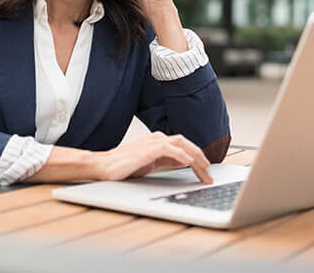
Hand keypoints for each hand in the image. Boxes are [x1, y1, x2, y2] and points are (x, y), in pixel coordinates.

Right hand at [95, 132, 212, 183]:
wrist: (103, 166)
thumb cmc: (124, 166)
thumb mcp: (150, 164)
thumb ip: (167, 161)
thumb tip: (184, 163)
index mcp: (159, 142)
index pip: (185, 147)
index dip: (198, 158)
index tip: (206, 172)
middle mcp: (158, 139)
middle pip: (187, 144)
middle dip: (201, 159)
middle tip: (210, 174)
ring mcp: (153, 142)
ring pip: (182, 144)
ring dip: (196, 157)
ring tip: (205, 170)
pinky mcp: (148, 149)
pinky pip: (169, 149)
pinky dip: (181, 154)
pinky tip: (188, 162)